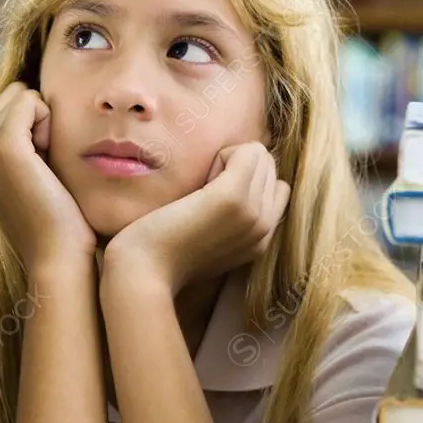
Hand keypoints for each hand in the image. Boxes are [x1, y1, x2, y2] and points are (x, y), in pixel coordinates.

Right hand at [0, 82, 95, 272]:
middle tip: (43, 163)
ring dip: (43, 121)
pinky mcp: (3, 146)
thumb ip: (21, 138)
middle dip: (35, 117)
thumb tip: (27, 98)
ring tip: (44, 163)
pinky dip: (48, 122)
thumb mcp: (30, 170)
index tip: (36, 165)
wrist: (56, 254)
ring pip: (20, 94)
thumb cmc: (54, 216)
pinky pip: (30, 101)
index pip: (3, 102)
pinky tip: (48, 157)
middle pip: (11, 93)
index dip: (30, 123)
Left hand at [103, 143, 290, 295]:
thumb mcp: (210, 239)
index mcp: (261, 240)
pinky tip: (199, 183)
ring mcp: (253, 212)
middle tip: (204, 194)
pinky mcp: (233, 197)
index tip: (213, 201)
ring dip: (230, 161)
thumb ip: (232, 219)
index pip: (277, 187)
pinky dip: (222, 156)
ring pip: (261, 156)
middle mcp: (265, 228)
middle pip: (270, 168)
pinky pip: (248, 151)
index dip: (246, 182)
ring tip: (202, 190)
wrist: (145, 272)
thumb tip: (231, 183)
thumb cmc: (164, 253)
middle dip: (239, 168)